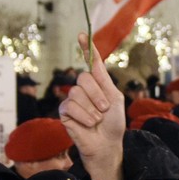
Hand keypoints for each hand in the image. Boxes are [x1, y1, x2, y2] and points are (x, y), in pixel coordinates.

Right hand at [59, 33, 125, 179]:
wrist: (107, 144)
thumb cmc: (113, 123)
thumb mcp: (114, 98)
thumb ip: (104, 79)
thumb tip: (94, 60)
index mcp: (98, 83)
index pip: (90, 62)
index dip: (85, 48)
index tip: (81, 35)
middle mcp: (84, 89)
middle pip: (83, 78)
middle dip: (97, 95)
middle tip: (104, 109)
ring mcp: (73, 100)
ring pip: (77, 93)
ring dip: (91, 109)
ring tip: (97, 120)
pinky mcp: (64, 112)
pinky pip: (70, 106)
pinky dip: (83, 116)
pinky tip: (88, 124)